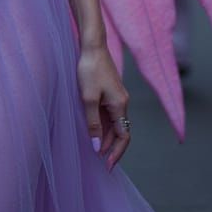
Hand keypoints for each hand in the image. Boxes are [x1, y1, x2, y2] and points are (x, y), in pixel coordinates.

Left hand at [77, 44, 129, 170]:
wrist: (92, 45)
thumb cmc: (89, 70)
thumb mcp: (88, 99)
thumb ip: (93, 124)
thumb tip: (97, 147)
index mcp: (120, 106)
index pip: (124, 137)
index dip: (117, 153)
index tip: (107, 166)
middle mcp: (122, 102)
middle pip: (120, 131)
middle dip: (111, 148)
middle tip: (100, 162)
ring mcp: (116, 97)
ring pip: (114, 123)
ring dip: (106, 137)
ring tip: (95, 149)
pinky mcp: (110, 91)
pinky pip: (109, 114)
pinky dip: (103, 125)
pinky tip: (93, 129)